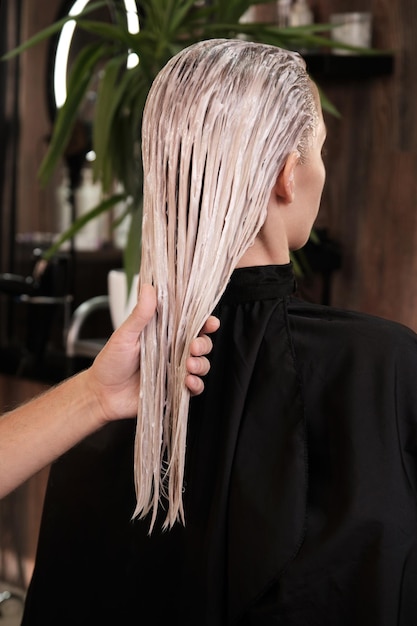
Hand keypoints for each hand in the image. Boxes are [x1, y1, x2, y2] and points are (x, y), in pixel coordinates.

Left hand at [88, 284, 218, 421]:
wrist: (102, 394)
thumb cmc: (111, 363)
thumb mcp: (124, 335)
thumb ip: (140, 314)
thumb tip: (148, 287)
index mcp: (163, 334)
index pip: (190, 325)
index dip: (204, 322)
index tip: (210, 322)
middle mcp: (172, 351)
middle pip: (201, 344)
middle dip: (203, 344)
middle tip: (193, 347)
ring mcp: (175, 370)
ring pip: (202, 365)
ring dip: (201, 364)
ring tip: (189, 366)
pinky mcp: (174, 389)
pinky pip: (195, 387)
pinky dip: (196, 384)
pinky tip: (188, 382)